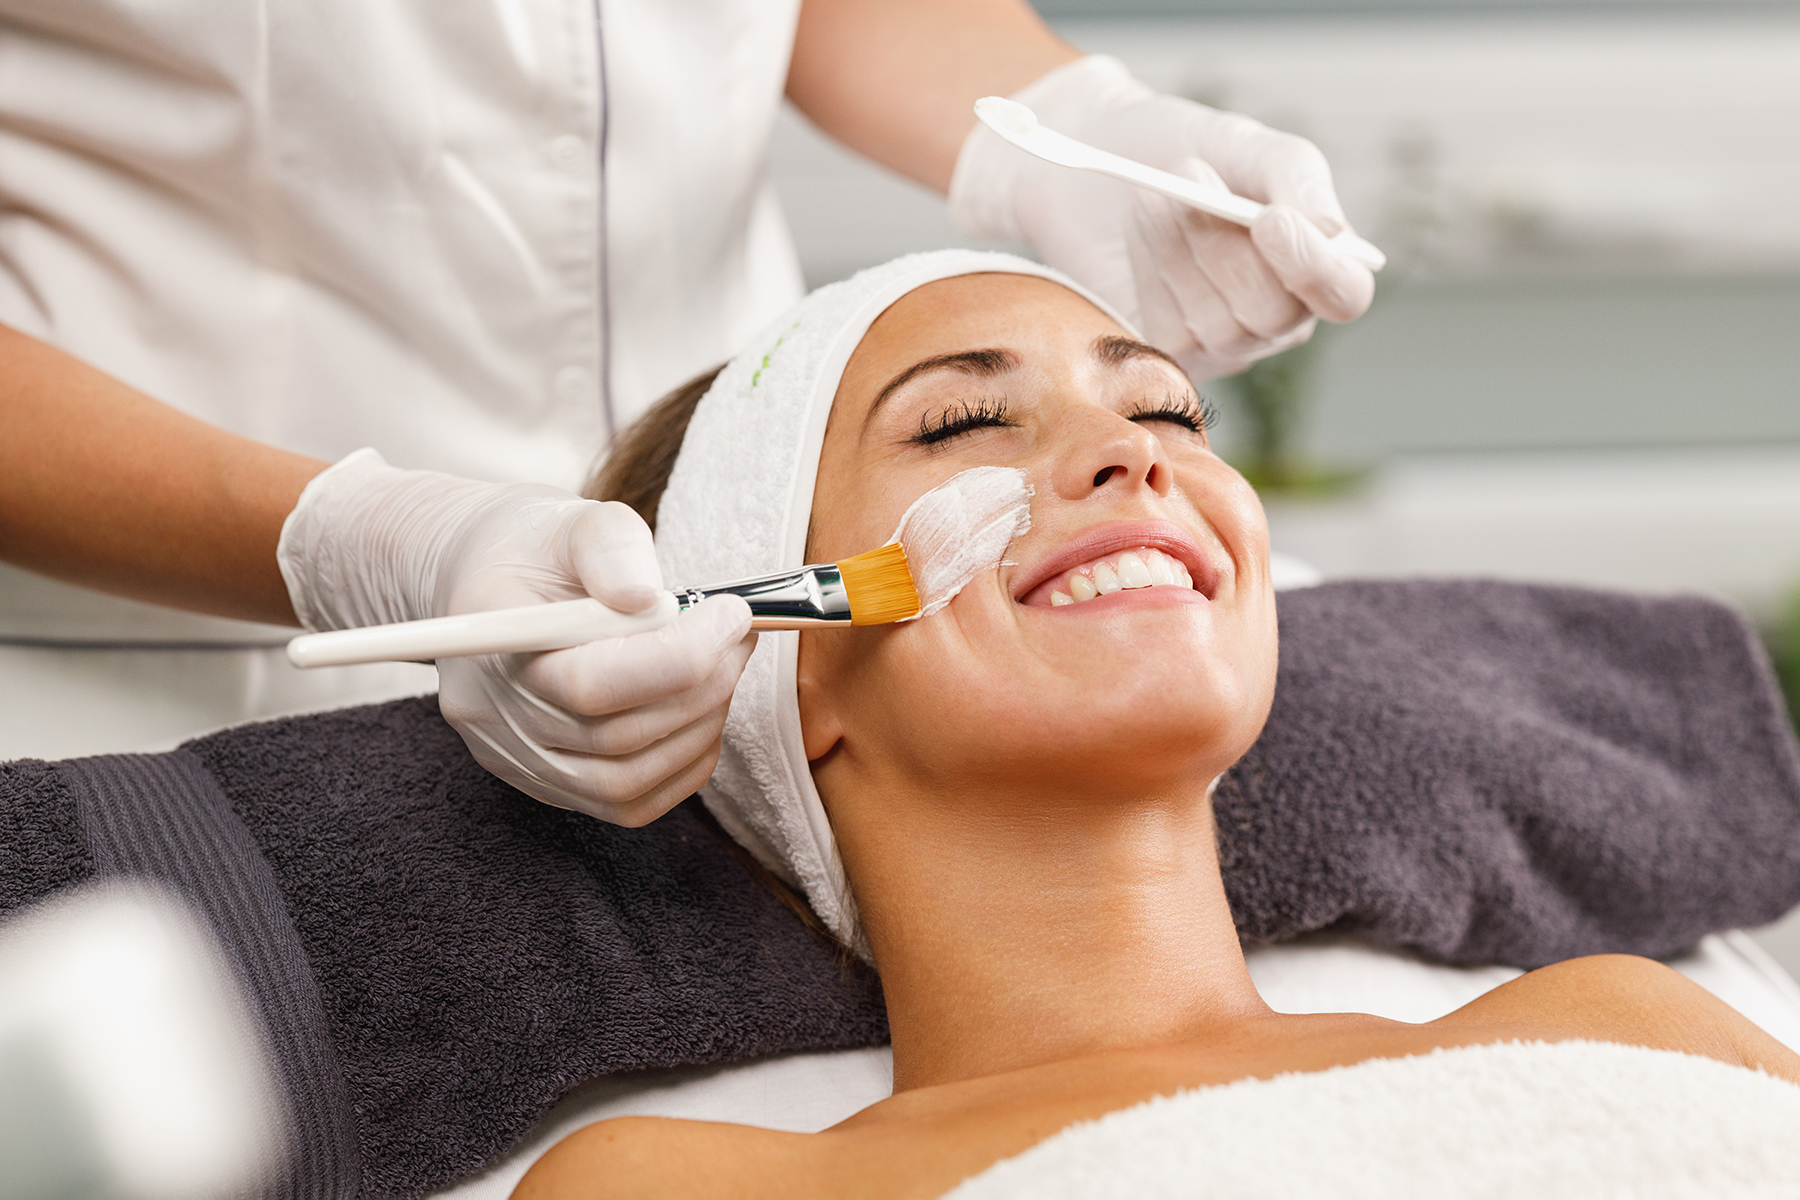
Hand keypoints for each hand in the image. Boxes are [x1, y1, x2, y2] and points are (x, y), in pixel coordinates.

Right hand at [278, 450, 755, 823]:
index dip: (678, 657)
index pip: (589, 685)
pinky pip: (628, 803)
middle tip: (739, 635)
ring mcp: (518, 760)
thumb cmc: (537, 548)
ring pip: (625, 782)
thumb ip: (612, 548)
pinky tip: (701, 709)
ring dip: (698, 726)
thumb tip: (649, 600)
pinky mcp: (550, 783)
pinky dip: (683, 763)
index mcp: (490, 644)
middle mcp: (493, 718)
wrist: (492, 582)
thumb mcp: (574, 520)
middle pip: (614, 739)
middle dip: (702, 686)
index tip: (731, 613)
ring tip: (725, 665)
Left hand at [950, 55, 1374, 380]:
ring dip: (1180, 247)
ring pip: (1218, 323)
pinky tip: (1142, 234)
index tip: (1270, 219)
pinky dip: (1151, 273)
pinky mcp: (1169, 350)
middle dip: (1224, 245)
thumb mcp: (1244, 143)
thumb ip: (1296, 175)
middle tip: (1187, 173)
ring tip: (1154, 194)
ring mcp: (1224, 341)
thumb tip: (1332, 230)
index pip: (1344, 294)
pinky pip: (1170, 331)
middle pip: (1273, 314)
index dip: (1313, 267)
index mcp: (1317, 260)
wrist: (1097, 157)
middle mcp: (1278, 314)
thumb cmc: (1181, 146)